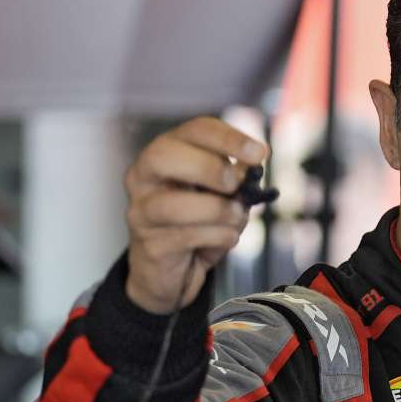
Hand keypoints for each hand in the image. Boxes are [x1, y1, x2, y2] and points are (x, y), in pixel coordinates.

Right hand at [124, 117, 266, 313]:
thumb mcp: (221, 195)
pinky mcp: (149, 244)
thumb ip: (235, 179)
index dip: (228, 138)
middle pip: (164, 155)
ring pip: (172, 204)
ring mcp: (141, 211)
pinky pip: (185, 237)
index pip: (195, 130)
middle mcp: (144, 177)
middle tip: (235, 183)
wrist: (172, 271)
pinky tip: (226, 238)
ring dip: (215, 210)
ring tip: (235, 217)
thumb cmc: (197, 224)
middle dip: (208, 167)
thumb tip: (252, 168)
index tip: (259, 153)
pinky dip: (216, 237)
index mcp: (166, 153)